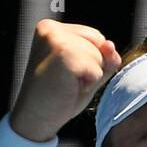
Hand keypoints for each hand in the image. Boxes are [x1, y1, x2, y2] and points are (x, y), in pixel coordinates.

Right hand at [10, 20, 121, 141]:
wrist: (35, 119)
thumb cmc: (59, 97)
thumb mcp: (87, 73)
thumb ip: (104, 57)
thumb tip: (111, 45)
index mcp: (52, 28)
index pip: (95, 36)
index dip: (92, 61)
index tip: (67, 73)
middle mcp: (51, 28)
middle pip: (99, 42)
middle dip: (92, 67)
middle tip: (67, 81)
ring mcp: (55, 39)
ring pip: (99, 56)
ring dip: (90, 77)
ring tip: (67, 84)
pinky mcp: (63, 54)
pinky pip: (96, 69)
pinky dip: (89, 84)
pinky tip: (69, 88)